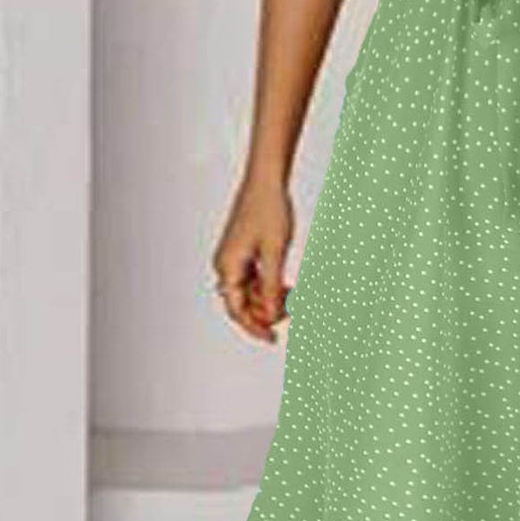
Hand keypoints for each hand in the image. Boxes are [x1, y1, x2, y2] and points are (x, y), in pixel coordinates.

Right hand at [212, 176, 294, 342]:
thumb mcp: (275, 253)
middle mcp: (225, 264)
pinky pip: (253, 277)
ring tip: (294, 294)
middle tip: (292, 310)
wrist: (266, 181)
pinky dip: (269, 284)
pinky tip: (287, 285)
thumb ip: (271, 287)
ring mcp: (233, 257)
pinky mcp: (242, 250)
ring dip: (270, 297)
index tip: (273, 339)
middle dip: (266, 310)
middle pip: (243, 303)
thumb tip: (270, 314)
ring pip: (250, 291)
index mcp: (228, 266)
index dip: (255, 327)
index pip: (237, 310)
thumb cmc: (270, 210)